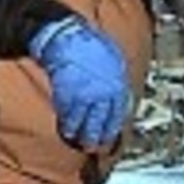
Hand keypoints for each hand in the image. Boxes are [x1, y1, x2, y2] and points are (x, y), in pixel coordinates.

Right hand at [28, 16, 130, 147]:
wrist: (69, 37)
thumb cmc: (89, 45)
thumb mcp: (113, 59)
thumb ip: (115, 80)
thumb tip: (117, 94)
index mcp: (117, 84)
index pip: (117, 113)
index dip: (111, 128)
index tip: (108, 137)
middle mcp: (104, 92)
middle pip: (101, 121)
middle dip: (95, 136)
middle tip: (92, 147)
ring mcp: (86, 95)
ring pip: (84, 121)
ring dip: (79, 133)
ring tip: (76, 141)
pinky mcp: (69, 95)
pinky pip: (69, 114)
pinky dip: (67, 123)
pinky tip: (66, 129)